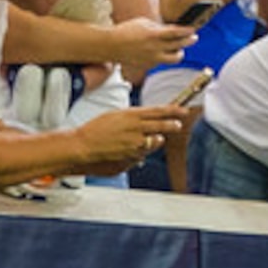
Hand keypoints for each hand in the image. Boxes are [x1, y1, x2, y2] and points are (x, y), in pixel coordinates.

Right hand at [69, 104, 185, 174]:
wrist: (84, 146)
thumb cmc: (96, 129)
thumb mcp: (116, 115)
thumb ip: (134, 117)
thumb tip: (149, 119)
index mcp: (131, 115)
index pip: (158, 111)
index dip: (173, 111)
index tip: (183, 110)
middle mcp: (135, 129)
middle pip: (161, 126)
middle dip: (172, 125)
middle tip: (178, 125)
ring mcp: (134, 144)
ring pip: (154, 142)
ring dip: (153, 141)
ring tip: (142, 139)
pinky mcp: (131, 156)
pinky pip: (142, 154)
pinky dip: (140, 152)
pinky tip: (128, 149)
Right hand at [101, 17, 194, 72]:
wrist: (112, 46)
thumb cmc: (127, 31)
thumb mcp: (144, 23)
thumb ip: (159, 27)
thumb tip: (171, 30)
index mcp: (153, 35)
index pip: (175, 33)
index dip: (186, 31)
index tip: (193, 30)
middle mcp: (154, 48)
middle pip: (178, 46)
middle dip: (188, 41)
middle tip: (194, 38)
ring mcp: (152, 59)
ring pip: (174, 58)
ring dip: (179, 53)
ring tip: (180, 49)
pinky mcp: (149, 66)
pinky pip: (162, 61)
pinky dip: (165, 56)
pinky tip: (162, 51)